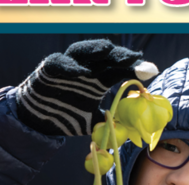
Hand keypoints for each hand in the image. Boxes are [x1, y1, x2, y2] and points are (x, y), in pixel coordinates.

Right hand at [15, 39, 157, 135]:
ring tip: (108, 49)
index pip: (119, 70)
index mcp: (99, 79)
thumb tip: (128, 130)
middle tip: (133, 58)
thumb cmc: (67, 116)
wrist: (38, 120)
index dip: (134, 68)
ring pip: (83, 51)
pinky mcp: (49, 68)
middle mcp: (86, 69)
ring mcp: (68, 66)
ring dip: (95, 49)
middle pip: (105, 57)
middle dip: (119, 56)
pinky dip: (70, 65)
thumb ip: (107, 122)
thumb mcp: (91, 121)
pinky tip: (82, 70)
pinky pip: (59, 62)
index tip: (150, 70)